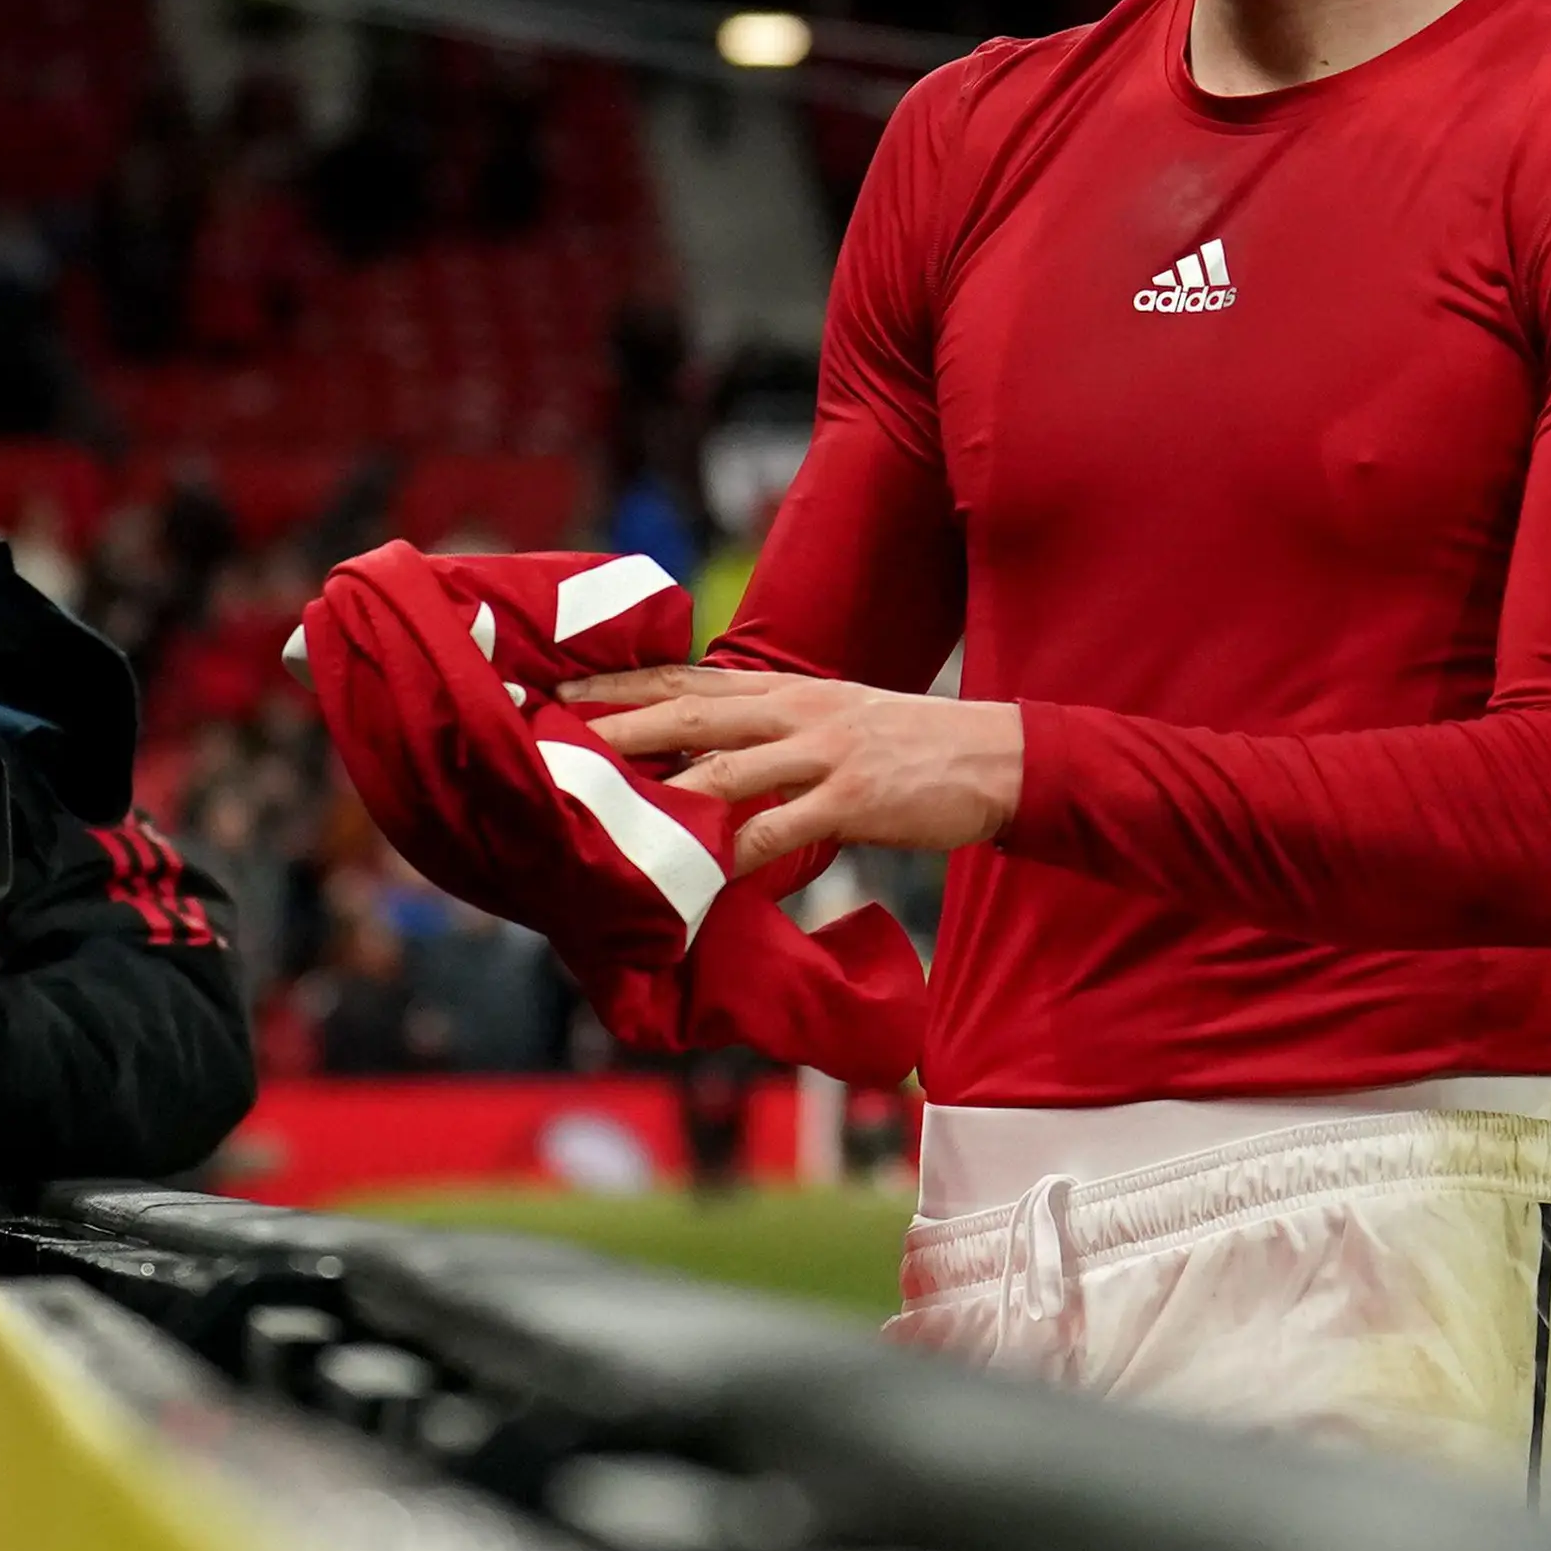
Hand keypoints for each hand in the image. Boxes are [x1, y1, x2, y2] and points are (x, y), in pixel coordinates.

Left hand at [561, 665, 1021, 875]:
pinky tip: (696, 873)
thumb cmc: (912, 747)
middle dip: (618, 723)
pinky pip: (776, 828)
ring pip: (723, 766)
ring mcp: (824, 753)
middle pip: (690, 711)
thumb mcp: (837, 721)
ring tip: (601, 808)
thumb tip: (710, 760)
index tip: (564, 686)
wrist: (998, 757)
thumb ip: (776, 733)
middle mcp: (798, 711)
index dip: (625, 681)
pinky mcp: (852, 800)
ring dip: (658, 789)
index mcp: (790, 689)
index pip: (691, 678)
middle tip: (552, 735)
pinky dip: (731, 851)